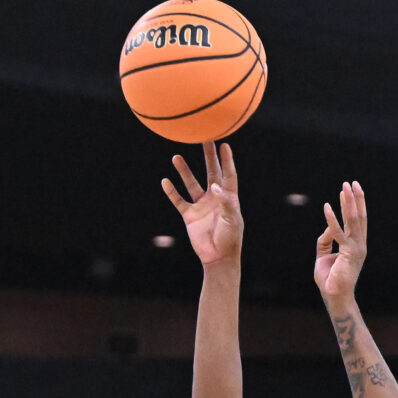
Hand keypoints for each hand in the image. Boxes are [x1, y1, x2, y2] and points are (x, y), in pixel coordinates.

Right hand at [161, 142, 243, 266]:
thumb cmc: (230, 238)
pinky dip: (172, 192)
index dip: (227, 160)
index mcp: (228, 197)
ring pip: (191, 183)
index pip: (228, 174)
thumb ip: (224, 201)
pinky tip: (165, 181)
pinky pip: (179, 200)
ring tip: (176, 157)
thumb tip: (214, 186)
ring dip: (184, 171)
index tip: (224, 144)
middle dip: (208, 157)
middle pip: (210, 172)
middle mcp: (214, 198)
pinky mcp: (190, 216)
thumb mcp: (231, 218)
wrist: (218, 257)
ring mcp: (201, 205)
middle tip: (203, 139)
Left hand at [314, 180, 368, 306]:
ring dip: (348, 202)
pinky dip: (331, 219)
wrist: (334, 296)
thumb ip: (325, 240)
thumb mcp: (324, 256)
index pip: (358, 221)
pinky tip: (327, 207)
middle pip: (358, 216)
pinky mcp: (349, 253)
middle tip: (351, 182)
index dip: (356, 204)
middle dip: (355, 198)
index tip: (352, 189)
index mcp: (356, 245)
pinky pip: (338, 233)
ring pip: (353, 220)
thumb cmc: (329, 279)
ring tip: (345, 187)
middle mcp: (359, 245)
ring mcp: (356, 249)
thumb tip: (327, 227)